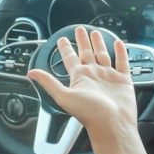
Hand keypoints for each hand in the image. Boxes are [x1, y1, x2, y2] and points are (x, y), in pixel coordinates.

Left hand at [28, 26, 137, 140]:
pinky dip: (121, 52)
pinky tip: (118, 43)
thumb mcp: (63, 95)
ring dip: (99, 43)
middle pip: (86, 53)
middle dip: (82, 41)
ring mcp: (108, 77)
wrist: (112, 123)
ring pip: (103, 55)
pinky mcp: (123, 80)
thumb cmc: (89, 113)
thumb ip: (48, 82)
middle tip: (79, 29)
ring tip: (96, 33)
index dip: (65, 48)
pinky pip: (122, 62)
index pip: (70, 58)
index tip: (61, 39)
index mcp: (79, 77)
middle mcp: (93, 75)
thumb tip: (30, 73)